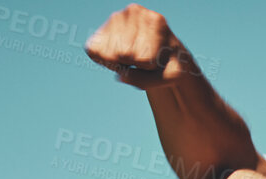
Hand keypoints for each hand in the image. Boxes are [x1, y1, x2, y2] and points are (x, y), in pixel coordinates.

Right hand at [85, 5, 202, 89]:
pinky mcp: (102, 29)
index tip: (156, 59)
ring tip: (132, 55)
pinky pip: (95, 52)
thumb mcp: (170, 77)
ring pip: (111, 54)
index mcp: (156, 21)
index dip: (149, 66)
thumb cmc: (168, 65)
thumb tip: (120, 76)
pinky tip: (119, 56)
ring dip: (121, 63)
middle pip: (124, 54)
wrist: (161, 55)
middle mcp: (134, 12)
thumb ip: (147, 80)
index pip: (144, 58)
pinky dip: (106, 61)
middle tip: (142, 58)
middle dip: (133, 64)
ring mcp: (117, 17)